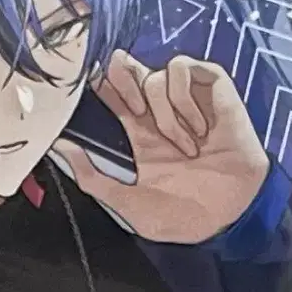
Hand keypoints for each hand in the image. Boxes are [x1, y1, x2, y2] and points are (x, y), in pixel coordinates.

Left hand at [54, 51, 269, 243]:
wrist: (230, 220)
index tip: (92, 86)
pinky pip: (188, 71)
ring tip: (184, 146)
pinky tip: (199, 127)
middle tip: (130, 106)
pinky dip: (186, 96)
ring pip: (157, 74)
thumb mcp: (127, 204)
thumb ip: (92, 178)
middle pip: (131, 70)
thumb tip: (60, 147)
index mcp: (139, 134)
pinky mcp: (215, 94)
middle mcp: (160, 112)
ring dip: (165, 110)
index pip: (113, 94)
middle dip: (121, 76)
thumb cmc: (182, 216)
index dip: (103, 85)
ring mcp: (188, 101)